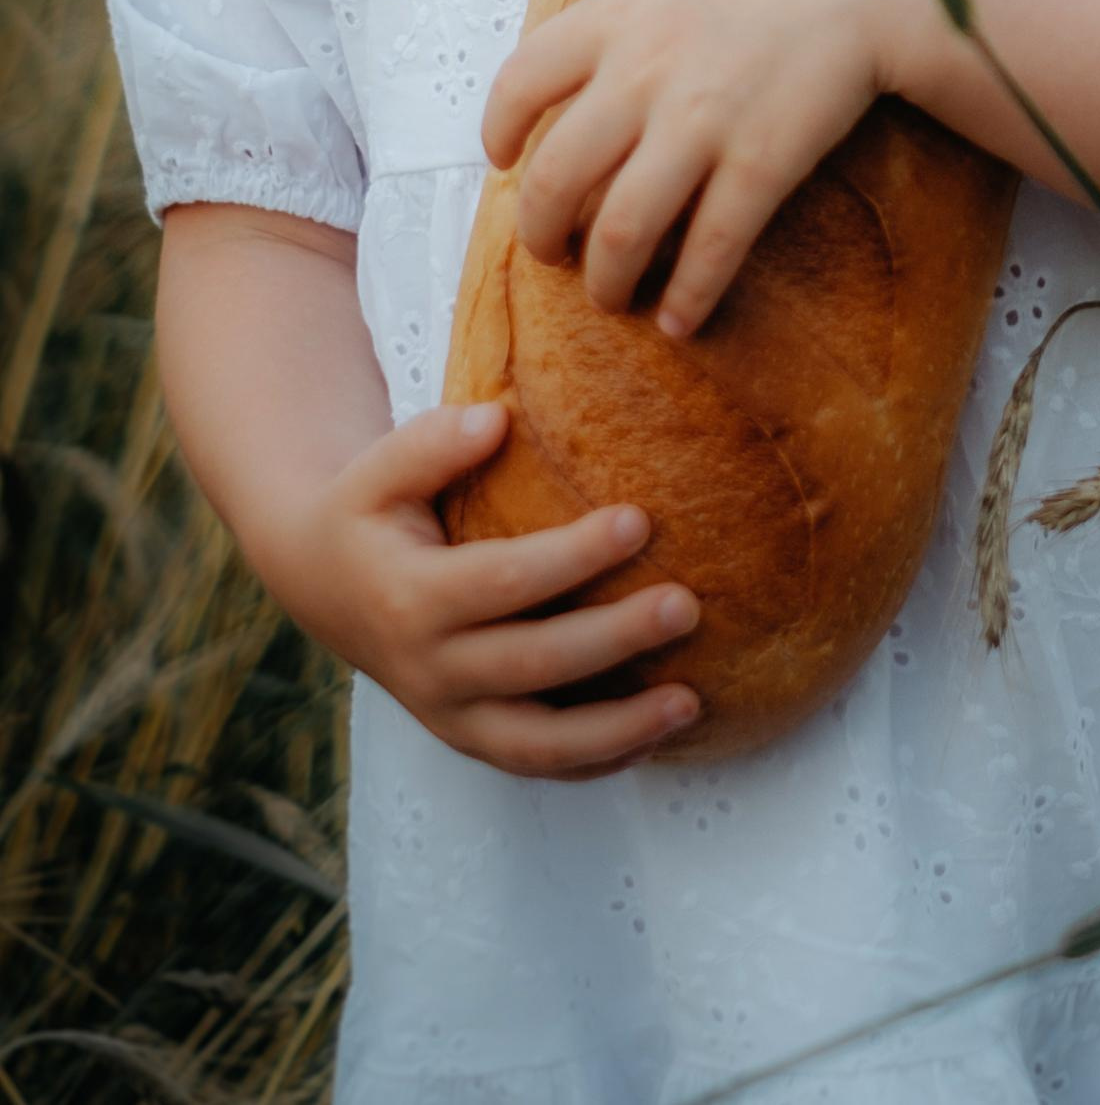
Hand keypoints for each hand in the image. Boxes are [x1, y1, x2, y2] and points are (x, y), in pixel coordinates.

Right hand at [275, 398, 698, 775]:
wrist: (323, 582)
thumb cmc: (366, 513)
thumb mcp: (376, 470)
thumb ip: (431, 443)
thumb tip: (495, 420)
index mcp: (409, 599)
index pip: (502, 581)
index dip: (572, 557)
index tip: (640, 521)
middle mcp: (428, 670)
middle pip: (532, 666)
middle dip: (613, 640)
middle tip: (686, 605)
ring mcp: (448, 715)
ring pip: (536, 744)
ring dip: (618, 729)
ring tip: (690, 702)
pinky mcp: (469, 737)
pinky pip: (536, 764)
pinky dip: (597, 760)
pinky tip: (657, 734)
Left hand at [483, 0, 908, 341]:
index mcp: (618, 14)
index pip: (521, 84)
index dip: (498, 132)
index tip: (504, 160)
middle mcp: (643, 78)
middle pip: (557, 177)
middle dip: (541, 231)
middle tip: (552, 250)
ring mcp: (700, 128)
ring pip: (621, 230)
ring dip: (605, 278)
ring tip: (610, 295)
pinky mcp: (759, 167)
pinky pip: (710, 250)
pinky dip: (688, 297)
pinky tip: (680, 321)